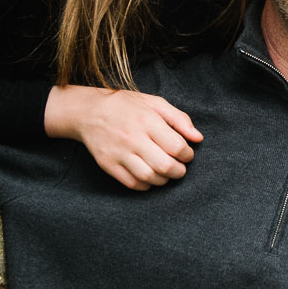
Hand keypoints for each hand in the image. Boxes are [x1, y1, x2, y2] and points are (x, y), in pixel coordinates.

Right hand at [44, 85, 202, 189]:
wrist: (89, 112)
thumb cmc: (126, 106)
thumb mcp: (155, 103)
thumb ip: (179, 119)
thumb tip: (198, 138)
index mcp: (147, 121)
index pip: (177, 147)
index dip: (188, 154)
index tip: (186, 154)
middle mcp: (133, 138)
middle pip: (165, 166)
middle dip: (179, 171)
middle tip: (180, 168)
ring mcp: (119, 153)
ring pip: (149, 177)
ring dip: (164, 180)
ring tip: (165, 173)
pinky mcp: (108, 164)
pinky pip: (132, 183)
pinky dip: (146, 185)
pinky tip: (150, 177)